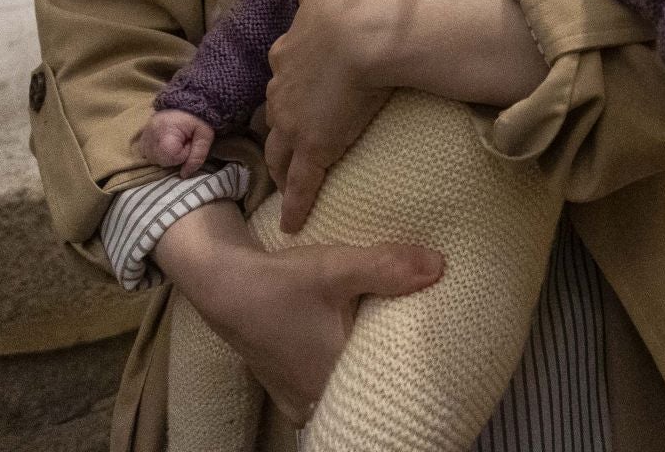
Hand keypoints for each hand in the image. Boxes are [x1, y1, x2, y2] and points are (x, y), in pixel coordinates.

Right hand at [139, 109, 214, 176]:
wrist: (191, 98)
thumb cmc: (200, 117)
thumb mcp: (205, 136)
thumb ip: (197, 156)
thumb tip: (184, 175)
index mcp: (167, 130)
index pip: (169, 157)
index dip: (183, 155)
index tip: (190, 143)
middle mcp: (151, 131)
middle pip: (159, 160)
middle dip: (173, 156)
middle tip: (184, 142)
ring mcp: (145, 132)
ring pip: (151, 157)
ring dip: (164, 155)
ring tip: (175, 142)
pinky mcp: (143, 133)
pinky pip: (145, 151)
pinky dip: (155, 151)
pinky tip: (166, 144)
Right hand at [154, 202, 441, 424]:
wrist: (223, 284)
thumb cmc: (281, 282)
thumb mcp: (336, 268)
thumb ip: (387, 267)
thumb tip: (440, 265)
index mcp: (335, 378)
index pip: (390, 383)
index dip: (412, 366)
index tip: (430, 346)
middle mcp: (316, 398)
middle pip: (369, 389)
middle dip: (390, 368)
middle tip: (413, 340)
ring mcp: (298, 399)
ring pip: (344, 391)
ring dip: (361, 371)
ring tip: (386, 345)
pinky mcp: (284, 390)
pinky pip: (321, 393)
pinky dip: (336, 378)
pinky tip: (347, 356)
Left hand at [263, 0, 399, 233]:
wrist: (359, 30)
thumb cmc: (351, 3)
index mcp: (288, 52)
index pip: (284, 76)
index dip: (291, 88)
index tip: (299, 95)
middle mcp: (283, 89)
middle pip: (275, 115)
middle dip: (279, 128)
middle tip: (287, 142)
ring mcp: (294, 122)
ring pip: (280, 150)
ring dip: (280, 165)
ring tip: (284, 180)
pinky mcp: (312, 149)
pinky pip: (301, 183)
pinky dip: (296, 204)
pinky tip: (293, 222)